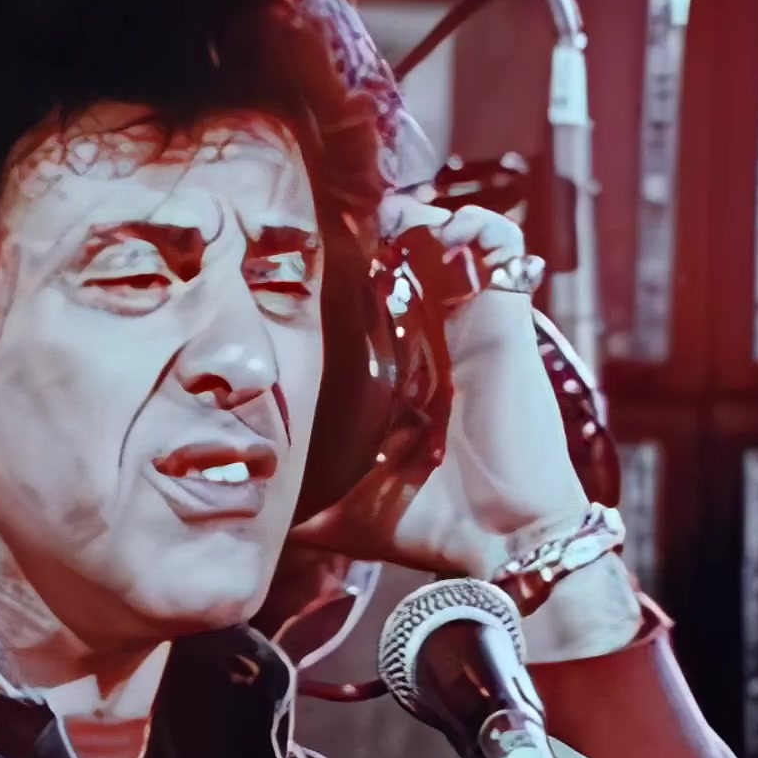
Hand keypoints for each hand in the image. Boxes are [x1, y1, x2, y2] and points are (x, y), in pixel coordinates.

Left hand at [296, 197, 587, 574]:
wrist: (503, 541)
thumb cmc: (437, 526)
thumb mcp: (350, 513)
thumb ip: (304, 510)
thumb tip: (250, 521)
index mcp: (403, 375)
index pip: (373, 302)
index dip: (349, 270)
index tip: (313, 255)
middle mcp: (437, 343)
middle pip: (410, 258)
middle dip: (379, 230)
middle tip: (344, 223)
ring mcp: (473, 328)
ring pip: (455, 240)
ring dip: (424, 216)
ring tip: (391, 217)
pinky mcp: (507, 322)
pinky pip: (504, 249)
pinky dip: (479, 226)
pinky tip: (445, 228)